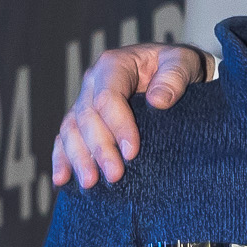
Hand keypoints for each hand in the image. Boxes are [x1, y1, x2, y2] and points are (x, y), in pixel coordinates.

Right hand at [50, 42, 208, 188]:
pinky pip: (65, 140)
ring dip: (78, 159)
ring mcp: (85, 103)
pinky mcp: (83, 123)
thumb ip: (175, 76)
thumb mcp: (184, 62)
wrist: (174, 75)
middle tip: (115, 176)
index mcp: (114, 65)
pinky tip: (63, 180)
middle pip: (87, 117)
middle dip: (100, 149)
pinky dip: (62, 159)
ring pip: (71, 131)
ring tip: (90, 184)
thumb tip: (157, 100)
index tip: (132, 153)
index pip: (108, 97)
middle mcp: (93, 83)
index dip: (118, 125)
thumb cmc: (178, 68)